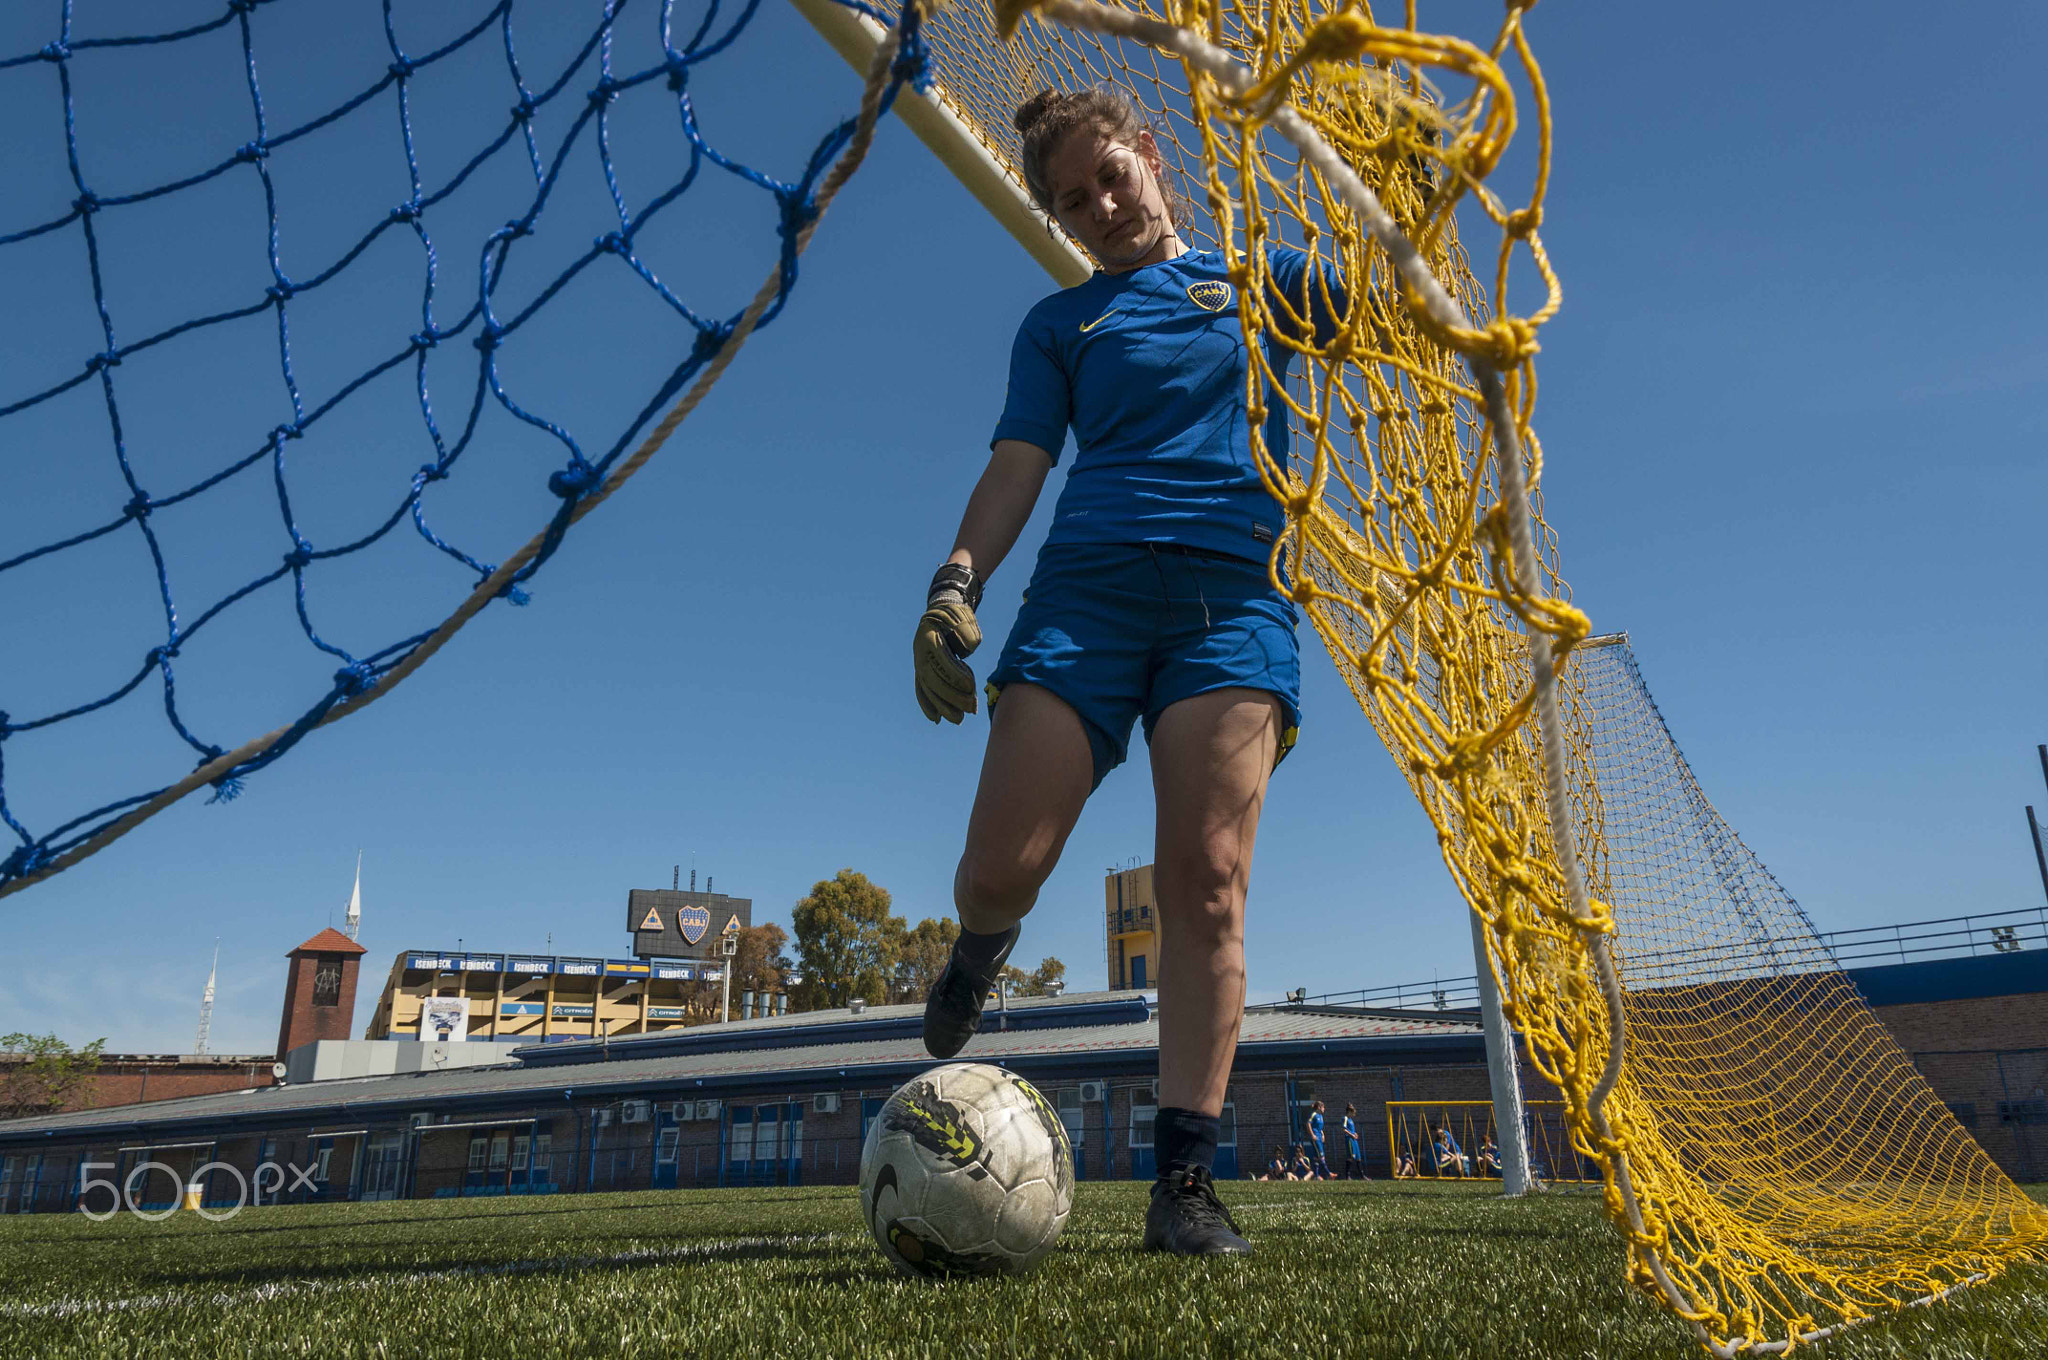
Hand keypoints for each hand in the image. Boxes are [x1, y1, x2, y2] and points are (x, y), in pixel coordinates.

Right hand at [914, 563, 983, 723]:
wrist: (941, 611)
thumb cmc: (956, 614)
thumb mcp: (964, 617)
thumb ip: (967, 632)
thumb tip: (965, 651)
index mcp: (928, 637)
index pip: (940, 660)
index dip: (954, 675)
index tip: (971, 686)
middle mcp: (919, 651)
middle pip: (933, 679)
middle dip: (952, 696)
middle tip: (971, 708)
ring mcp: (919, 662)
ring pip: (928, 688)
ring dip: (943, 706)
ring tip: (959, 719)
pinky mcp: (922, 670)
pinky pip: (922, 689)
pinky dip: (928, 704)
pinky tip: (937, 719)